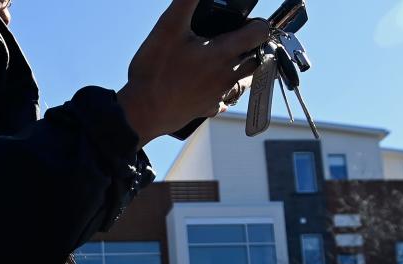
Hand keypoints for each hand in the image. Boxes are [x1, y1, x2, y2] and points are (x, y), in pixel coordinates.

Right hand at [117, 0, 270, 143]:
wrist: (142, 112)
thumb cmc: (155, 72)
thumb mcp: (168, 28)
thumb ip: (186, 2)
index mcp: (222, 52)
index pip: (260, 33)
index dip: (256, 23)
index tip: (242, 23)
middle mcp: (227, 75)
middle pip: (258, 58)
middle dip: (251, 47)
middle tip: (232, 39)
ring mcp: (219, 94)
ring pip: (245, 81)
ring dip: (242, 68)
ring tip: (225, 60)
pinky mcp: (208, 109)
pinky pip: (225, 100)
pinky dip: (223, 91)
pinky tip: (209, 85)